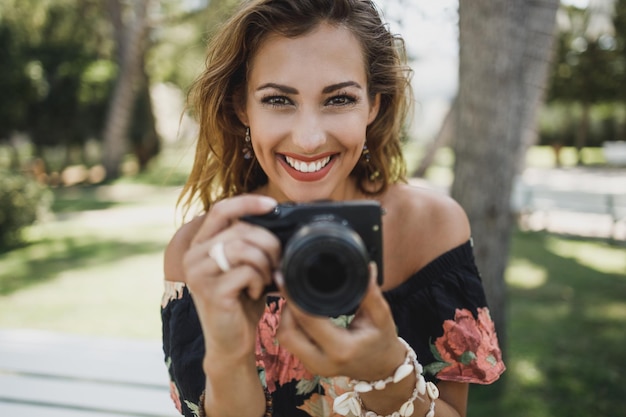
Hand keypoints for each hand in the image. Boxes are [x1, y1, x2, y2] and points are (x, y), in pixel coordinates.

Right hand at [182, 195, 279, 360]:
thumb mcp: (245, 265)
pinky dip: (259, 281)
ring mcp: (199, 273)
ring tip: (265, 278)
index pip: (221, 209)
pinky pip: (246, 271)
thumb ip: (249, 242)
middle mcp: (194, 255)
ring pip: (245, 248)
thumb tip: (275, 217)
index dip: (248, 202)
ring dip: (265, 263)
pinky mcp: (210, 291)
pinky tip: (255, 292)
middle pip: (242, 230)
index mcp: (201, 245)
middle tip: (276, 264)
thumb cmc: (241, 302)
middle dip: (269, 244)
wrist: (231, 343)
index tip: (273, 206)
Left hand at [275, 262, 406, 380]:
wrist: (383, 369)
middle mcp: (323, 362)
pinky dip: (292, 325)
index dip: (293, 298)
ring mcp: (314, 367)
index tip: (287, 279)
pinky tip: (300, 311)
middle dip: (286, 309)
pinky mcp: (310, 365)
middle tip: (292, 289)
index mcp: (341, 349)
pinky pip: (291, 343)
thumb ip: (371, 293)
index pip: (307, 320)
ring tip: (297, 298)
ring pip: (285, 339)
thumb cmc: (382, 341)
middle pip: (287, 333)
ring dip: (287, 317)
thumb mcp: (381, 317)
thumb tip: (367, 267)